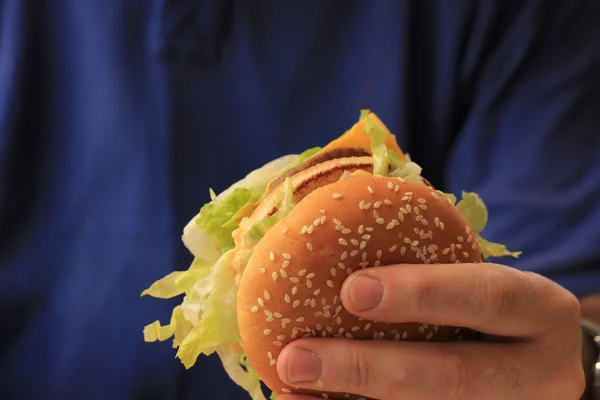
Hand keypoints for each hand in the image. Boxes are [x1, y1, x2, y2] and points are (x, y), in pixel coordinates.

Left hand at [276, 263, 585, 399]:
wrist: (541, 358)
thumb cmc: (492, 306)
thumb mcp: (482, 278)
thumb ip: (430, 270)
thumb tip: (328, 244)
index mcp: (539, 311)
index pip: (488, 297)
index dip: (422, 293)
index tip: (351, 290)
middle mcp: (538, 372)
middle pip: (455, 379)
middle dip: (367, 370)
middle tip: (295, 359)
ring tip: (290, 390)